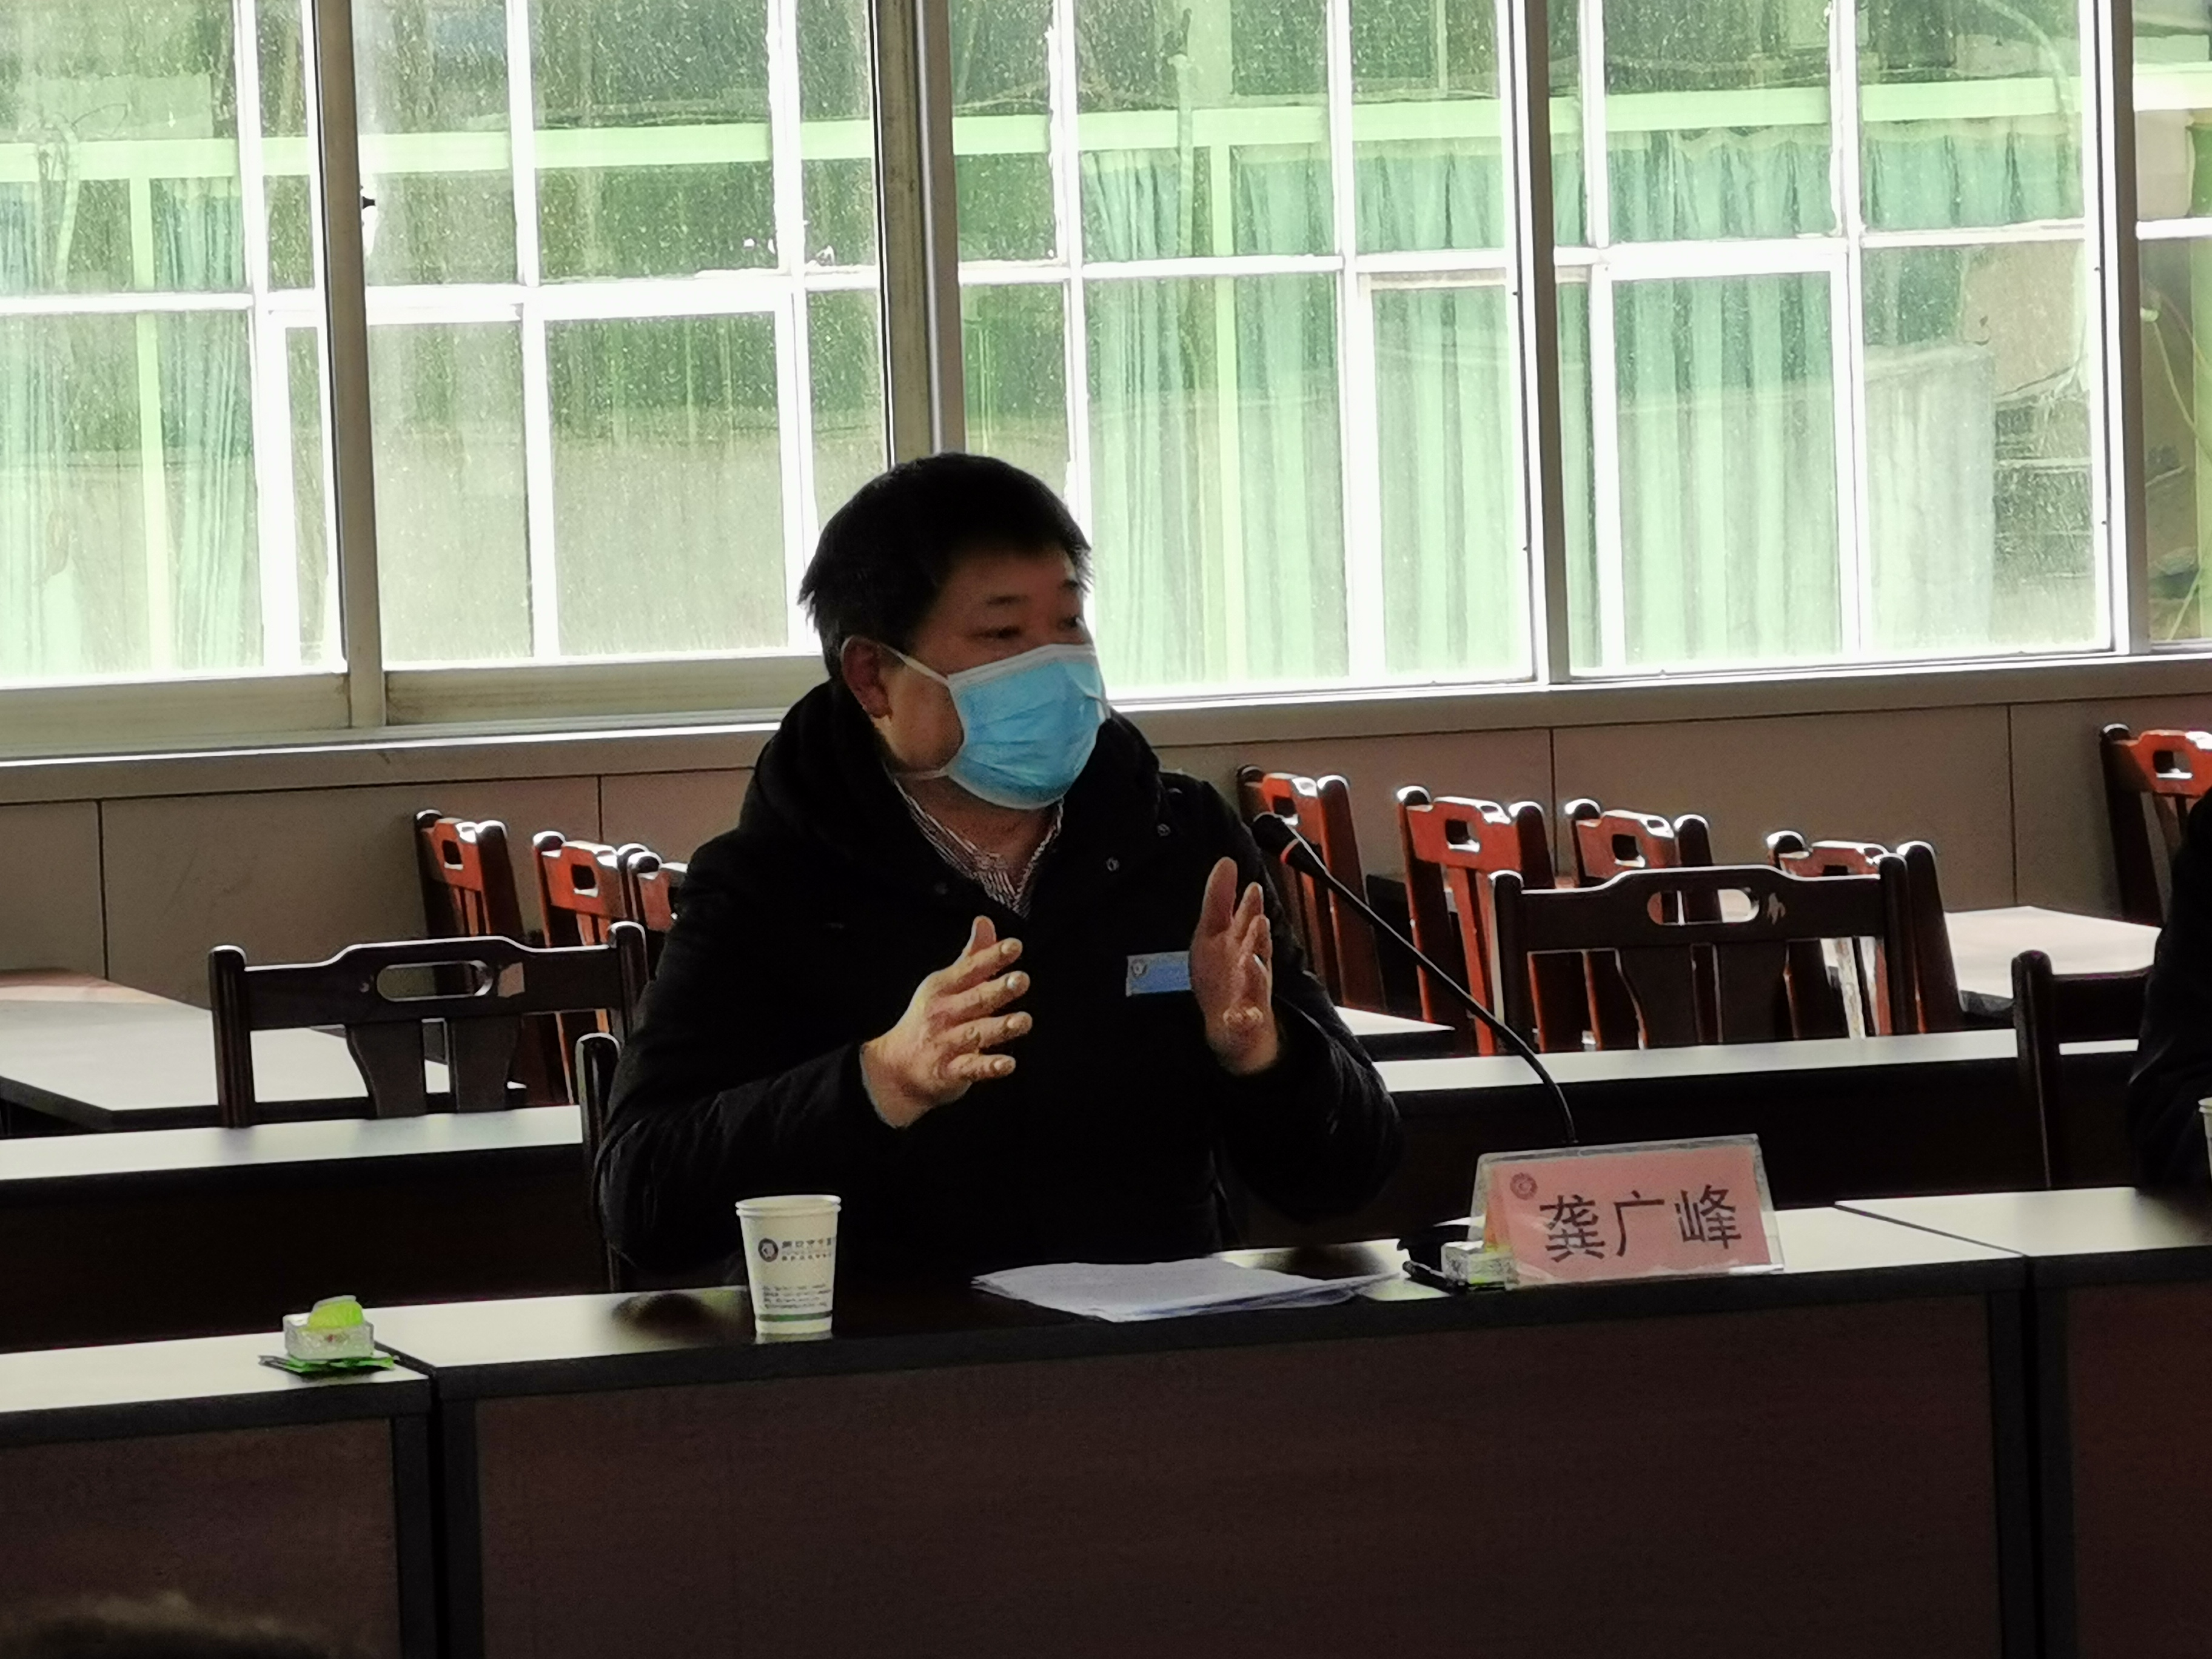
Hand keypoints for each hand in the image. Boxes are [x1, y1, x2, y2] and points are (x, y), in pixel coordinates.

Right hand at [860, 917, 1031, 1127]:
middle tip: (1021, 980)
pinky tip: (1007, 1064)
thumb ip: (972, 956)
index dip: (992, 957)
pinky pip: (971, 1068)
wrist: (896, 1069)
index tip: (1014, 946)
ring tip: (1022, 1021)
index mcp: (943, 988)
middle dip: (998, 989)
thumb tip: (985, 921)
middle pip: (975, 1000)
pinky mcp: (949, 1072)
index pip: (970, 969)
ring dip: (999, 1028)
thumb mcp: (945, 985)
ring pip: (975, 1034)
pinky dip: (988, 1067)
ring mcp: (945, 1044)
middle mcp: (943, 1014)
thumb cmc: (929, 1020)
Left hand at [1191, 857, 1278, 1075]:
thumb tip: (1226, 860)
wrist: (1233, 1027)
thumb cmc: (1225, 974)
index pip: (1246, 921)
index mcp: (1242, 944)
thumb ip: (1219, 897)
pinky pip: (1246, 1021)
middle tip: (1258, 921)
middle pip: (1256, 948)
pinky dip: (1243, 1019)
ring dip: (1254, 972)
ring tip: (1249, 962)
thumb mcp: (1214, 932)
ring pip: (1255, 982)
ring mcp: (1251, 994)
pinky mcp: (1246, 1021)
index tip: (1252, 888)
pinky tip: (1239, 1017)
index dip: (1249, 906)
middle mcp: (1250, 965)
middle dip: (1257, 935)